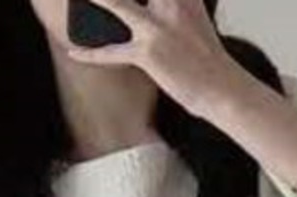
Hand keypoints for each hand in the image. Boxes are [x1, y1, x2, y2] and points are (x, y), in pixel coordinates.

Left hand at [66, 0, 241, 117]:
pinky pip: (112, 51)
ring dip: (95, 3)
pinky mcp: (149, 52)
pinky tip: (73, 51)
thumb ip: (172, 4)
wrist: (223, 88)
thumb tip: (148, 5)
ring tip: (79, 1)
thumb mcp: (193, 16)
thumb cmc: (205, 58)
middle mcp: (171, 1)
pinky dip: (90, 53)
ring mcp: (158, 26)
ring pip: (116, 5)